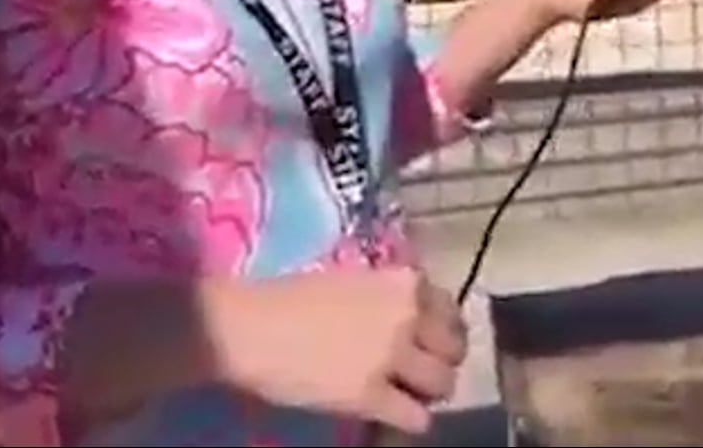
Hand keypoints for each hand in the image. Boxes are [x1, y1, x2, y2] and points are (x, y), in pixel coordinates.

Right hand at [207, 268, 467, 436]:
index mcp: (404, 283)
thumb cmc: (290, 298)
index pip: (452, 309)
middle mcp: (408, 316)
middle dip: (442, 362)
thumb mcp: (354, 281)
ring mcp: (391, 356)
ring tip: (410, 395)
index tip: (430, 341)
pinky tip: (396, 416)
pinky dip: (411, 420)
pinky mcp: (371, 395)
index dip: (443, 329)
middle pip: (455, 349)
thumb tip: (413, 316)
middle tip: (422, 372)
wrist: (248, 327)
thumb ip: (390, 297)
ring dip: (430, 392)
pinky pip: (416, 416)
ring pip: (444, 383)